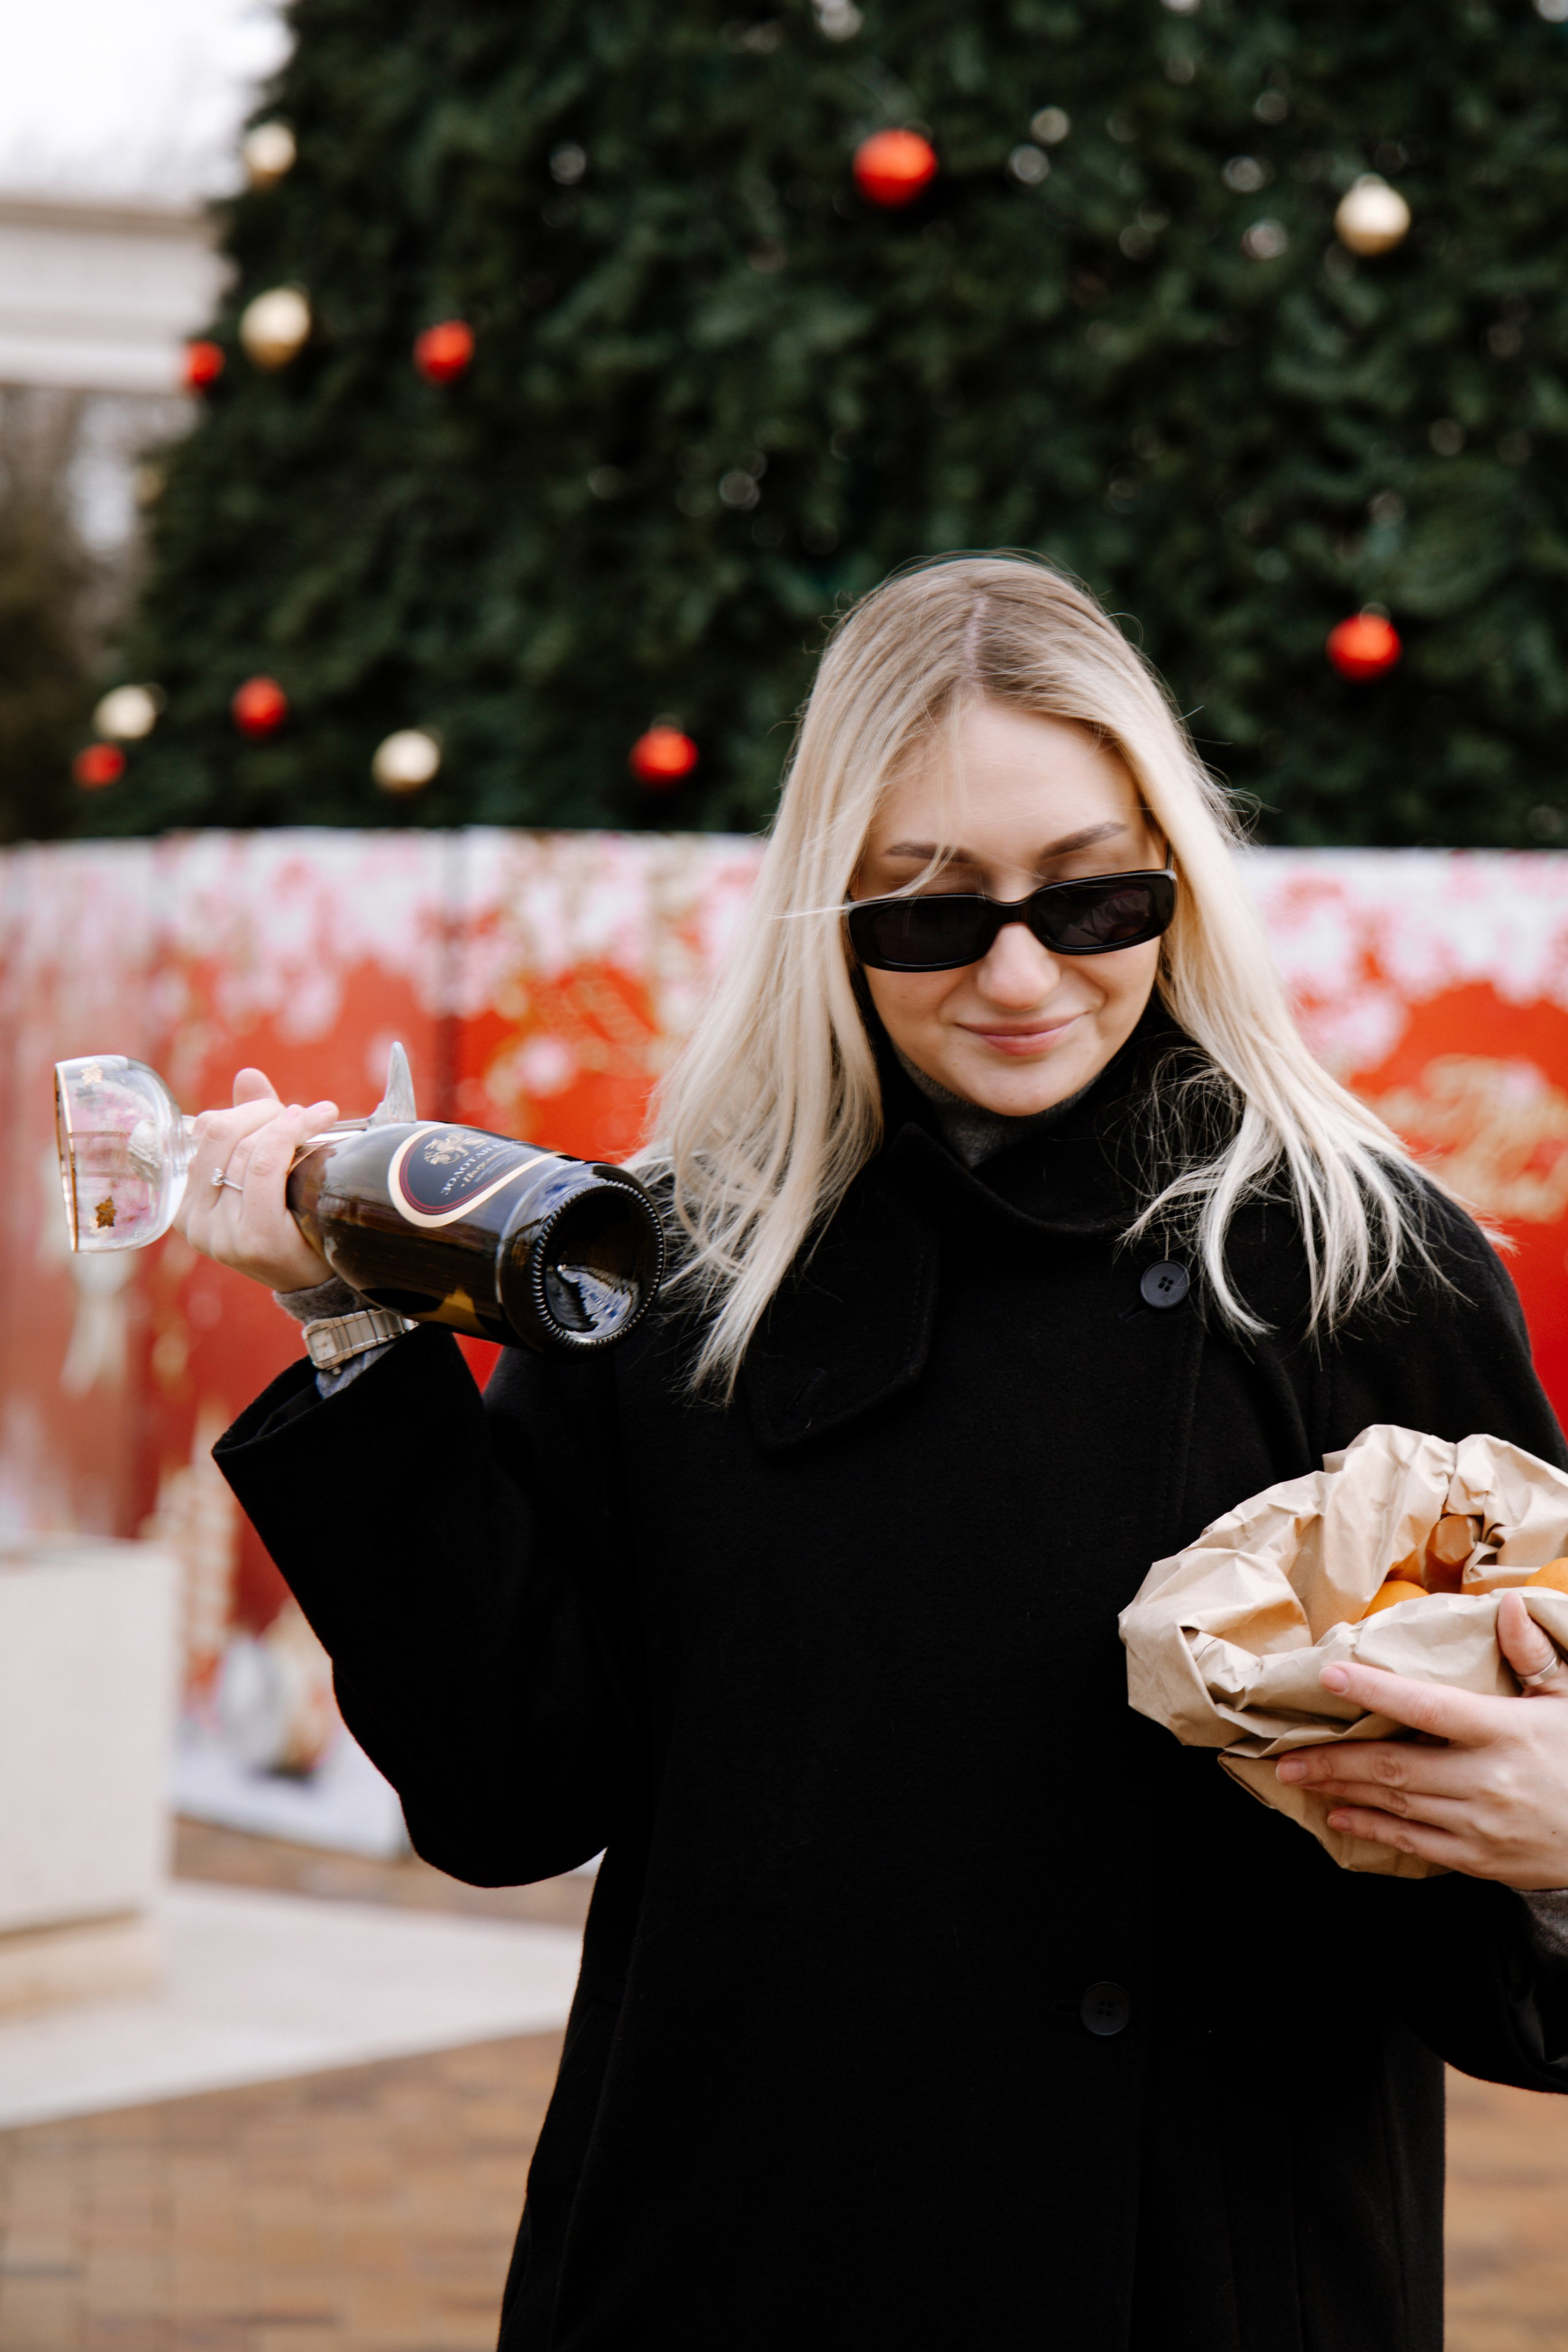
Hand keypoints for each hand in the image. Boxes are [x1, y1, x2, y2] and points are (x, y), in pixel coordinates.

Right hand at [175, 1068, 338, 1292]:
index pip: (205, 1133)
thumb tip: (248, 1076)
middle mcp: (195, 1222)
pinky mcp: (253, 1239)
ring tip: (318, 1117)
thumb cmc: (290, 1222)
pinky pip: (264, 1169)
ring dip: (288, 1122)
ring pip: (248, 1150)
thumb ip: (251, 1127)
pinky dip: (290, 1137)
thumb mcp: (262, 1174)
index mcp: (187, 1204)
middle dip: (265, 1112)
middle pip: (223, 1136)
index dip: (244, 1111)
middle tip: (300, 1113)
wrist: (319, 1280)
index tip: (278, 1108)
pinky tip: (315, 1124)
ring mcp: (221, 1234)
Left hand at [1274, 1592, 1567, 1888]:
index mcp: (1506, 1732)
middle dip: (1335, 1760)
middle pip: (1397, 1767)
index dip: (1375, 1690)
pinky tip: (1342, 1817)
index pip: (1428, 1705)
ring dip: (1343, 1792)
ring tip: (1301, 1778)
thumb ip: (1531, 1654)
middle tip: (1286, 1754)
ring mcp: (1482, 1826)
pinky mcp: (1481, 1861)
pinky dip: (1374, 1830)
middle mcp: (1488, 1780)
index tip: (1330, 1676)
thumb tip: (1506, 1603)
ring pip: (1398, 1806)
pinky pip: (1416, 1845)